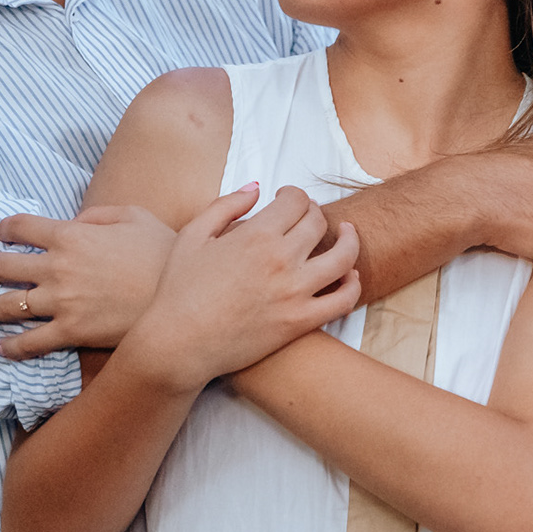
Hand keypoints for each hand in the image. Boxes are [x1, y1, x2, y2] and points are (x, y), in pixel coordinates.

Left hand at [0, 206, 177, 357]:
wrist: (180, 298)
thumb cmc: (161, 252)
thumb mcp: (133, 216)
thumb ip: (98, 214)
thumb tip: (77, 220)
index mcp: (71, 235)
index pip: (23, 228)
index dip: (7, 228)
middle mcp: (57, 267)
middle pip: (3, 265)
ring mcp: (61, 302)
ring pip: (9, 305)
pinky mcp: (72, 331)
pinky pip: (33, 340)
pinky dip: (13, 347)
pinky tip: (1, 349)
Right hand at [119, 184, 359, 393]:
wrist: (179, 344)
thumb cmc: (178, 289)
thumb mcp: (193, 235)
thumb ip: (226, 205)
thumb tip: (256, 187)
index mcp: (256, 235)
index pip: (296, 200)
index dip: (294, 194)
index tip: (287, 198)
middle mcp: (281, 260)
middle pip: (318, 223)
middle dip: (314, 213)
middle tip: (307, 217)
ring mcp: (295, 292)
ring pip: (343, 257)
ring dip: (349, 240)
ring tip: (346, 235)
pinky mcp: (301, 322)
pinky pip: (343, 300)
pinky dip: (353, 285)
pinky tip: (349, 276)